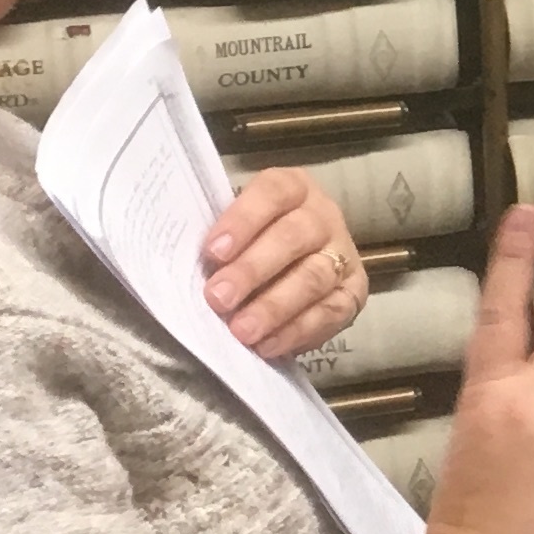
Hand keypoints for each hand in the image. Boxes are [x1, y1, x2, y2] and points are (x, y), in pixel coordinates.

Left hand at [204, 166, 367, 360]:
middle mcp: (323, 216)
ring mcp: (343, 254)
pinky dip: (297, 331)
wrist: (292, 266)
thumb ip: (217, 243)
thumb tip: (179, 270)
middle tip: (218, 299)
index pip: (273, 193)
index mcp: (293, 188)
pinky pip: (330, 312)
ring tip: (242, 331)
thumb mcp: (233, 230)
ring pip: (314, 277)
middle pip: (294, 236)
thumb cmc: (248, 244)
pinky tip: (268, 345)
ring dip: (275, 306)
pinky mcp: (353, 292)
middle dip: (253, 270)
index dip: (243, 220)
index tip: (212, 251)